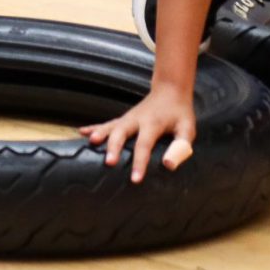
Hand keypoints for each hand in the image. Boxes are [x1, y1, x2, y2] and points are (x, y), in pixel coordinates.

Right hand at [81, 82, 196, 182]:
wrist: (170, 90)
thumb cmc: (180, 113)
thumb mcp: (187, 129)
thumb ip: (180, 147)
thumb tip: (169, 165)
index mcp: (153, 124)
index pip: (144, 145)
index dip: (139, 162)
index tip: (135, 179)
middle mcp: (136, 119)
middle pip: (121, 133)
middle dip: (114, 147)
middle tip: (109, 162)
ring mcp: (128, 118)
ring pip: (111, 126)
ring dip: (100, 134)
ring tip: (91, 143)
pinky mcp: (124, 118)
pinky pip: (107, 123)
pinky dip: (94, 127)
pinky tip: (82, 132)